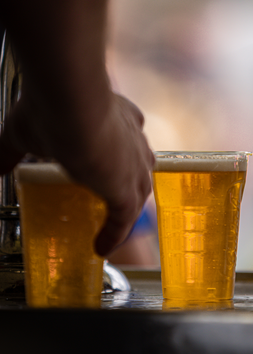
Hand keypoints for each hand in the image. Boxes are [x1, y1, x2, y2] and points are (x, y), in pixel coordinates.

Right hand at [0, 90, 153, 256]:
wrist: (70, 107)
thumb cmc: (53, 108)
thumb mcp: (24, 132)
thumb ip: (10, 152)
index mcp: (116, 115)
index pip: (127, 134)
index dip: (120, 149)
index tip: (108, 159)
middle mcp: (133, 137)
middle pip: (139, 163)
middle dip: (128, 178)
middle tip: (108, 192)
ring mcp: (134, 165)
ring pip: (136, 191)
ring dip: (124, 208)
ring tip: (110, 224)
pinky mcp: (128, 188)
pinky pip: (124, 219)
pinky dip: (114, 234)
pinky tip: (102, 246)